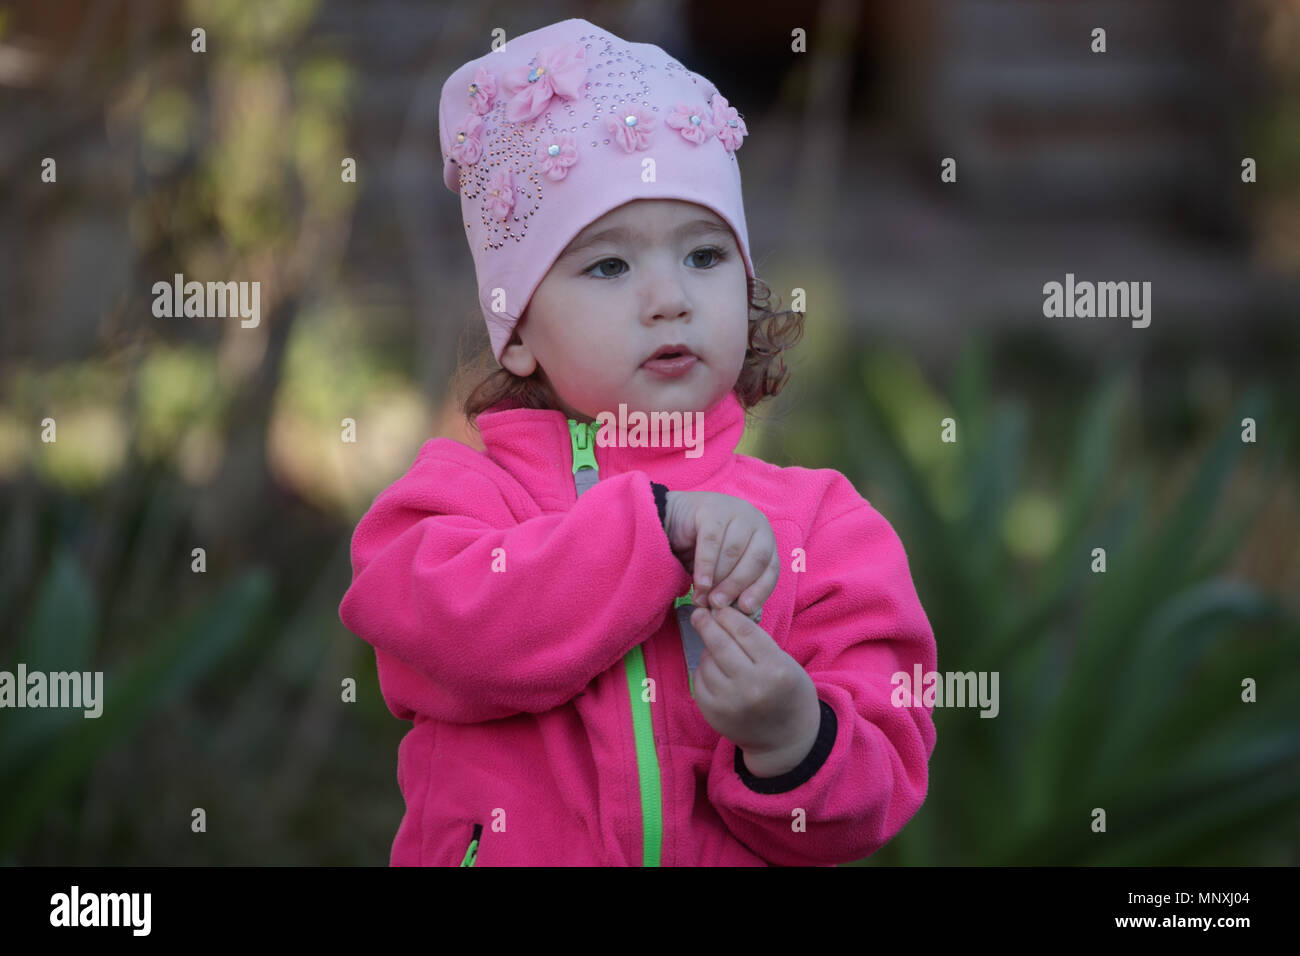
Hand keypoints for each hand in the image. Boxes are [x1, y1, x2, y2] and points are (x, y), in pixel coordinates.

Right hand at [664, 491, 777, 614]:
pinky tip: (700, 583)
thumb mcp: (724, 570)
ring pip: (733, 552)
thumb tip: (742, 615)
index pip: (771, 568)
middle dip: (736, 586)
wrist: (676, 519)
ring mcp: (736, 513)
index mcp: (765, 539)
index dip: (759, 590)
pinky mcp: (712, 510)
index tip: (745, 609)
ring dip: (718, 579)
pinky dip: (706, 566)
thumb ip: (735, 588)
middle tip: (718, 605)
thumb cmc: (704, 550)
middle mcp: (756, 523)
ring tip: (703, 598)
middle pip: (755, 560)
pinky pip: (711, 542)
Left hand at [688, 604, 820, 774]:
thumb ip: (757, 642)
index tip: (718, 607)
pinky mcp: (713, 714)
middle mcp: (751, 687)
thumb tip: (723, 616)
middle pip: (719, 644)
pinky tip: (714, 670)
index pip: (743, 631)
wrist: (786, 740)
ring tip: (716, 650)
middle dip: (706, 624)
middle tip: (698, 613)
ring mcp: (729, 703)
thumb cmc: (789, 693)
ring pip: (706, 662)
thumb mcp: (785, 663)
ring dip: (707, 650)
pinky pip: (699, 681)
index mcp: (775, 669)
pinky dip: (703, 670)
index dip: (727, 615)